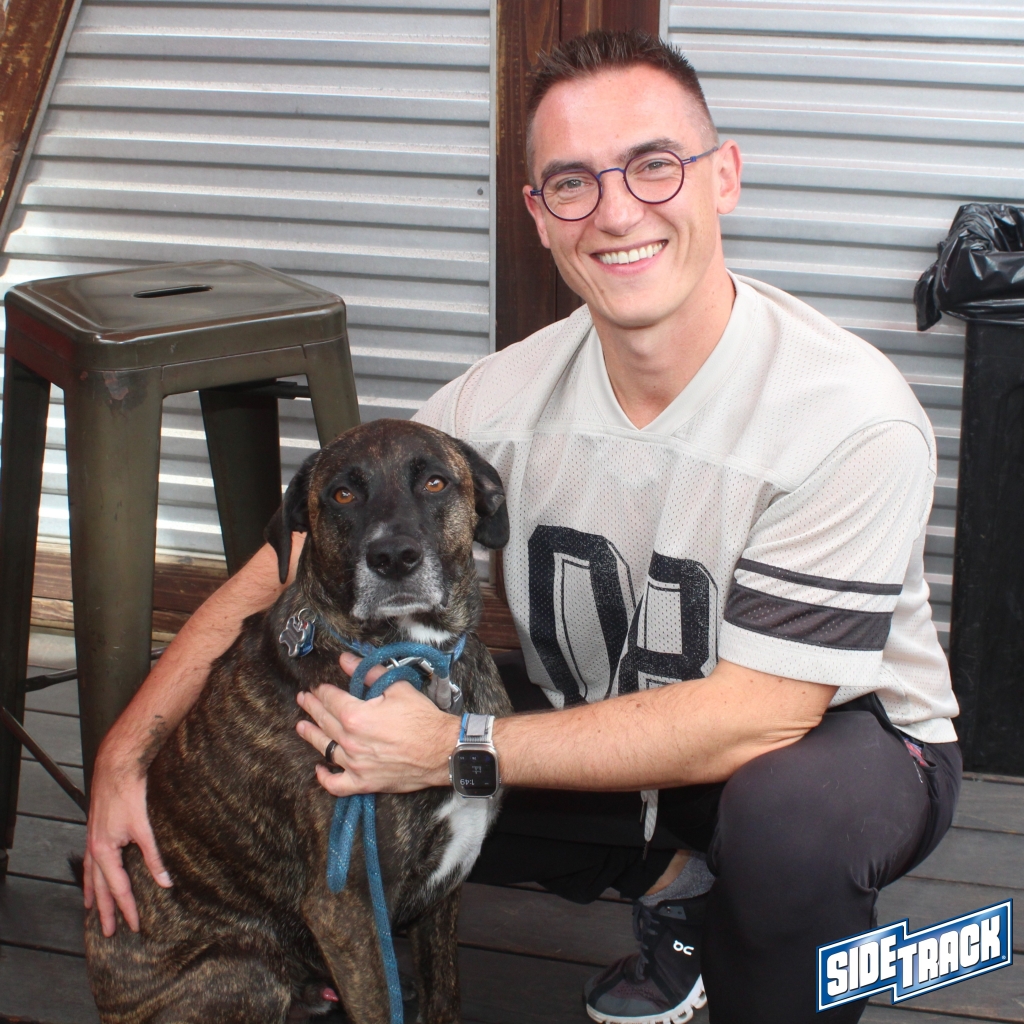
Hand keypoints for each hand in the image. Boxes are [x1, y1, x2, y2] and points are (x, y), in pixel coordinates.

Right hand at [84, 755, 171, 935]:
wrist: (117, 767)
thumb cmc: (130, 793)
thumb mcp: (145, 828)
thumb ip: (154, 857)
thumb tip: (165, 882)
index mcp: (105, 852)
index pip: (118, 889)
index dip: (127, 909)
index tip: (134, 926)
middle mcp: (94, 849)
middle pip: (100, 888)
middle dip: (105, 911)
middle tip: (108, 932)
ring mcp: (92, 840)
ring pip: (91, 875)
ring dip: (94, 894)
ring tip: (92, 909)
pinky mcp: (96, 830)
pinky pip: (90, 860)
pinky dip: (91, 874)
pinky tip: (94, 875)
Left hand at [295, 652, 459, 796]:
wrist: (441, 749)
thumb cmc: (422, 718)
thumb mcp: (397, 687)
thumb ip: (367, 673)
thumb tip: (346, 660)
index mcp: (355, 716)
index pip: (330, 699)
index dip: (322, 691)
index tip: (318, 687)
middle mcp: (350, 741)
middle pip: (324, 721)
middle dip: (311, 708)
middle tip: (303, 699)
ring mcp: (355, 764)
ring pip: (325, 749)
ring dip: (311, 735)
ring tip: (301, 726)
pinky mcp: (364, 782)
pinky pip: (337, 785)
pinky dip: (326, 778)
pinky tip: (320, 769)